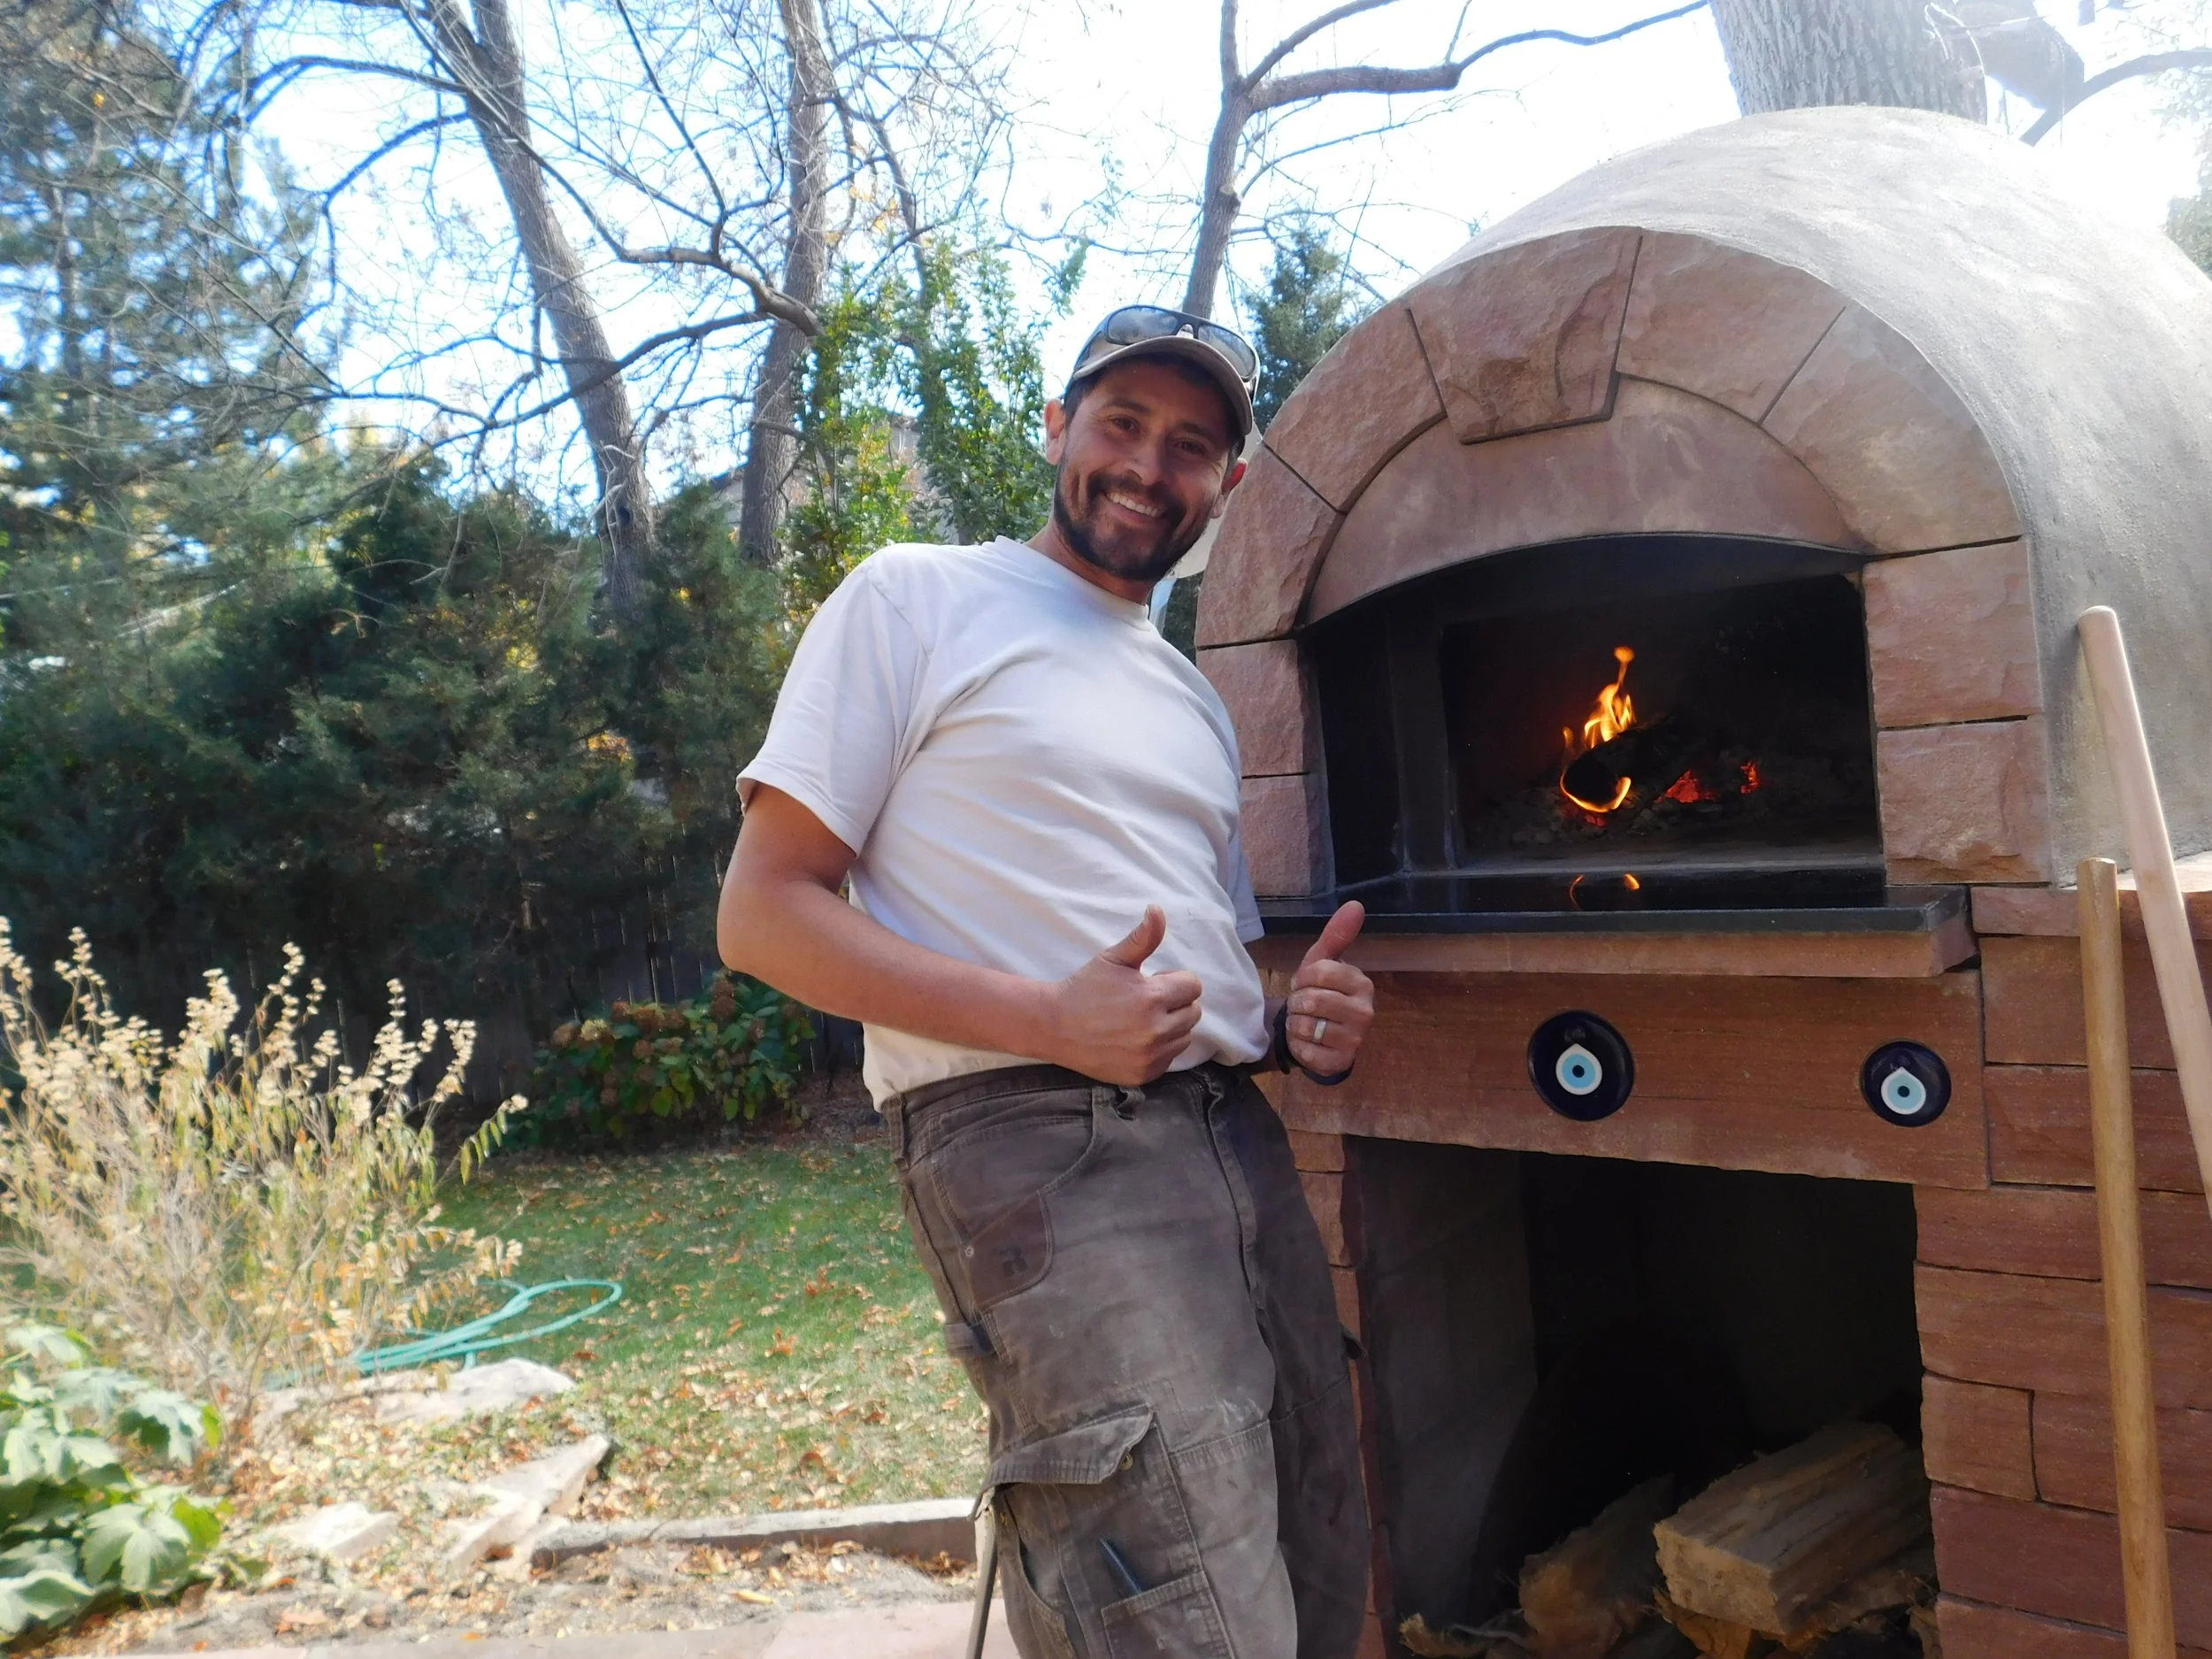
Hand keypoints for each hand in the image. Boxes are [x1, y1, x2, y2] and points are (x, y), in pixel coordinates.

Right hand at [1044, 906, 1204, 1085]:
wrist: (1054, 1025)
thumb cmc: (1085, 987)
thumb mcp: (1113, 958)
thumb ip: (1143, 937)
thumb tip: (1158, 909)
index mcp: (1153, 997)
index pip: (1193, 986)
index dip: (1174, 980)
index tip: (1153, 982)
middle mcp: (1156, 1029)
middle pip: (1193, 1012)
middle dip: (1175, 1003)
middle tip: (1145, 1001)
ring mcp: (1150, 1055)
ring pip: (1184, 1037)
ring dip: (1171, 1027)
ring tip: (1141, 1020)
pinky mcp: (1144, 1074)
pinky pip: (1169, 1058)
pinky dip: (1159, 1049)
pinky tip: (1136, 1040)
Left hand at [1285, 902, 1371, 1076]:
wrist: (1315, 1034)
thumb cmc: (1318, 992)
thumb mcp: (1322, 962)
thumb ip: (1337, 934)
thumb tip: (1356, 904)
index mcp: (1363, 984)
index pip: (1319, 972)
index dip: (1302, 978)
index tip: (1305, 983)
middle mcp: (1366, 1012)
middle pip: (1311, 999)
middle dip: (1297, 1003)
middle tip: (1304, 1006)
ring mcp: (1355, 1039)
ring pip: (1305, 1025)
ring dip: (1295, 1024)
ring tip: (1305, 1023)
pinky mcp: (1339, 1061)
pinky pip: (1304, 1050)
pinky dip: (1297, 1046)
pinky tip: (1307, 1043)